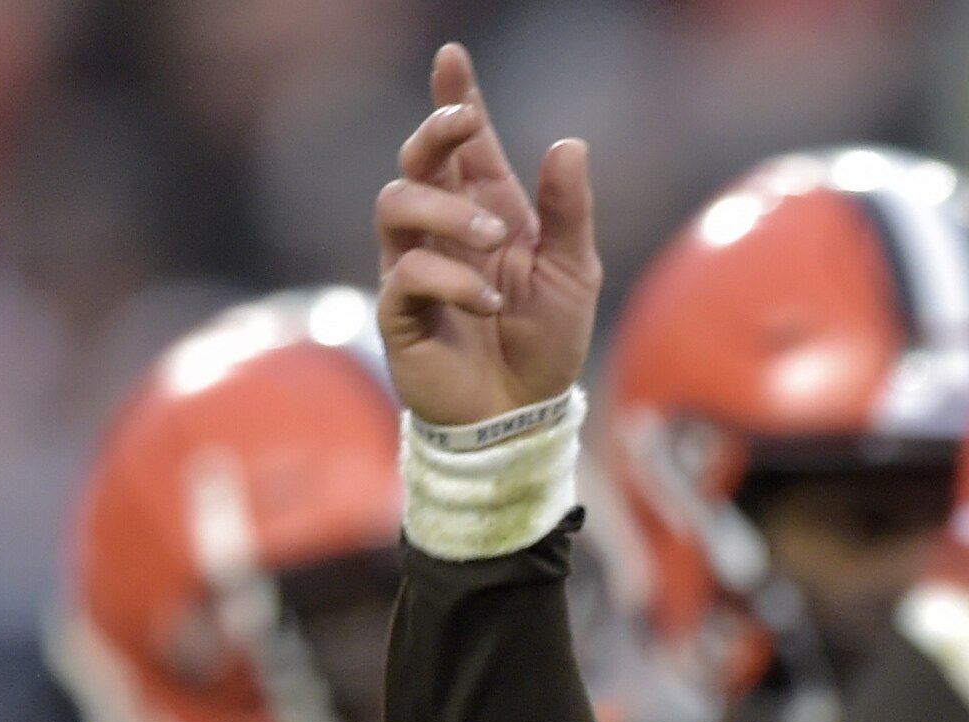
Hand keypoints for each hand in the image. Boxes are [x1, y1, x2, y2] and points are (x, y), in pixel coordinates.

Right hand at [375, 43, 599, 426]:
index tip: (453, 57)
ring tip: (497, 240)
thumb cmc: (545, 343)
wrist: (522, 416)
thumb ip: (569, 212)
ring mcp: (416, 267)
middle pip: (416, 160)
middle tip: (466, 123)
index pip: (462, 147)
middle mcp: (444, 232)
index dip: (453, 100)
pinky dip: (451, 279)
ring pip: (394, 204)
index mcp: (487, 212)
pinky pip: (406, 274)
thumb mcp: (574, 273)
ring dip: (447, 211)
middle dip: (434, 131)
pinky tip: (489, 301)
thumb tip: (568, 143)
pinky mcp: (401, 312)